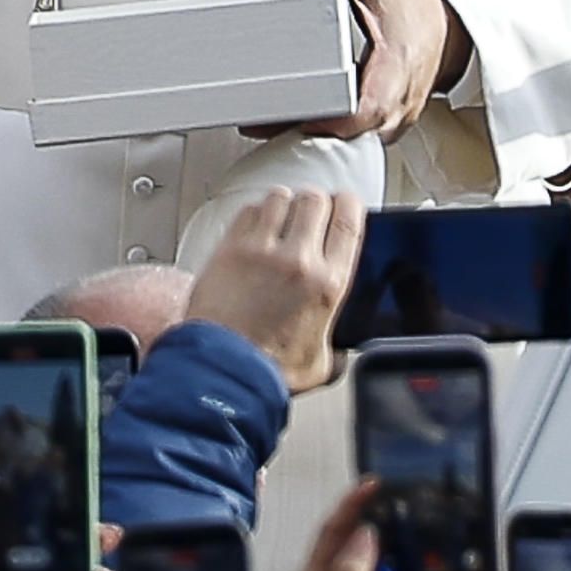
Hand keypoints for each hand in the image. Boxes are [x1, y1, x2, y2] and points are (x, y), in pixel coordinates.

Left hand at [184, 188, 360, 393]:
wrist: (221, 373)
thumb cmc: (266, 372)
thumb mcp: (321, 363)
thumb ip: (336, 347)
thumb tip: (340, 348)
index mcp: (327, 284)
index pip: (348, 220)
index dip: (349, 204)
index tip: (345, 205)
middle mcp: (298, 259)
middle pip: (314, 199)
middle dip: (315, 202)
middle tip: (311, 214)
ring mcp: (261, 250)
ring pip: (280, 197)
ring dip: (284, 203)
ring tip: (281, 218)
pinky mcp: (229, 248)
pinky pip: (247, 210)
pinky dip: (254, 213)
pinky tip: (254, 229)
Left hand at [275, 0, 463, 143]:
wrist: (443, 27)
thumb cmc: (410, 8)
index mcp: (398, 65)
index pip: (371, 109)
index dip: (337, 120)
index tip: (305, 117)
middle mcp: (401, 99)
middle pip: (357, 132)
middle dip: (314, 129)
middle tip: (272, 119)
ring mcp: (398, 117)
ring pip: (357, 139)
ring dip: (322, 133)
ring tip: (281, 120)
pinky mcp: (390, 124)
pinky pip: (361, 137)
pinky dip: (335, 131)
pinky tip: (307, 120)